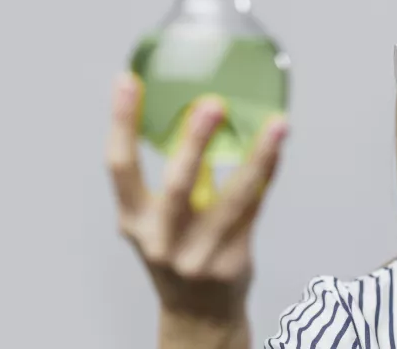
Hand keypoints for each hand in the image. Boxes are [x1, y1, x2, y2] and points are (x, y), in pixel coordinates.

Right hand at [105, 73, 288, 325]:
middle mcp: (161, 240)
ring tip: (276, 125)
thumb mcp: (157, 220)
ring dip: (257, 157)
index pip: (119, 166)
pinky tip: (277, 147)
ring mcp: (198, 254)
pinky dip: (267, 173)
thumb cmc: (176, 252)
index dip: (121, 122)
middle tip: (212, 104)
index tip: (128, 81)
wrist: (197, 315)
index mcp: (133, 221)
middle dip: (194, 142)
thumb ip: (174, 176)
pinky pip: (255, 208)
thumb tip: (197, 114)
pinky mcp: (232, 260)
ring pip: (232, 199)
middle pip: (177, 185)